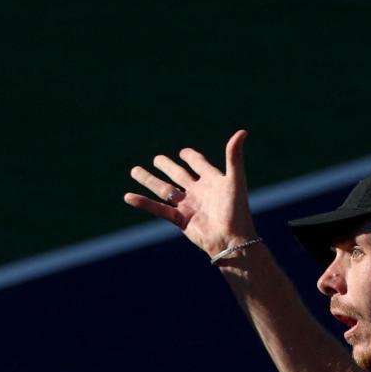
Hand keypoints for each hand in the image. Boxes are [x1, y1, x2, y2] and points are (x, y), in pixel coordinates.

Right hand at [124, 129, 259, 258]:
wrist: (230, 240)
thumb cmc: (236, 210)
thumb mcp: (235, 180)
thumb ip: (234, 156)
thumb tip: (242, 131)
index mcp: (213, 181)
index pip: (200, 164)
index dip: (192, 157)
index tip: (184, 153)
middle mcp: (199, 192)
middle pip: (179, 175)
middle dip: (168, 167)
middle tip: (157, 159)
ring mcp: (189, 206)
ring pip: (165, 190)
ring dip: (149, 180)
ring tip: (134, 170)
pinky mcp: (180, 220)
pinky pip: (159, 209)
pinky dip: (143, 203)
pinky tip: (128, 196)